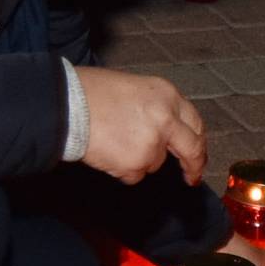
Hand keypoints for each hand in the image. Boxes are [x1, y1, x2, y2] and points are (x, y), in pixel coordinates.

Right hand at [80, 69, 207, 184]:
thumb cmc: (92, 92)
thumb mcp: (134, 88)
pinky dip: (122, 169)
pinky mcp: (137, 163)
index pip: (195, 123)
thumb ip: (157, 108)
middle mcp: (166, 118)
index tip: (197, 154)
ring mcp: (153, 143)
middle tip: (191, 177)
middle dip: (194, 166)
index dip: (197, 141)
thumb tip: (168, 132)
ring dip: (139, 160)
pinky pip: (135, 175)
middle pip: (192, 149)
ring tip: (113, 139)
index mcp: (167, 95)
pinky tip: (107, 150)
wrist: (67, 104)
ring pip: (155, 163)